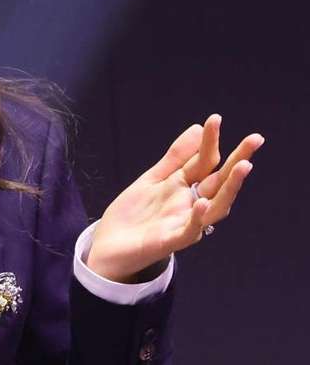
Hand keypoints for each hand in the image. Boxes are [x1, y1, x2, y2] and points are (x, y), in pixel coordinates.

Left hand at [86, 114, 264, 282]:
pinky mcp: (169, 241)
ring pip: (215, 206)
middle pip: (219, 181)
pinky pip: (189, 230)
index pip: (205, 161)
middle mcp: (191, 204)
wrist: (109, 246)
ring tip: (242, 166)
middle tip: (255, 139)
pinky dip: (197, 217)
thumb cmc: (133, 214)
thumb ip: (176, 158)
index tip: (215, 118)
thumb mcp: (153, 178)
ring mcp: (183, 223)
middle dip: (238, 161)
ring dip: (229, 188)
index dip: (211, 141)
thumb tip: (198, 128)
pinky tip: (202, 202)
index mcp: (185, 187)